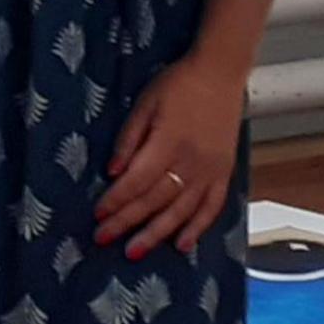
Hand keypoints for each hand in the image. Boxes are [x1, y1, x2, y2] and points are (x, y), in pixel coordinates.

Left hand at [98, 57, 243, 259]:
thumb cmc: (179, 83)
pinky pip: (212, 207)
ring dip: (157, 233)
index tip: (98, 214)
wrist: (221, 72)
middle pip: (155, 200)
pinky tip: (182, 245)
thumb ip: (129, 139)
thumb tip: (113, 172)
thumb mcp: (145, 103)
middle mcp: (191, 162)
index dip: (116, 200)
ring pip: (181, 211)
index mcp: (168, 142)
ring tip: (135, 251)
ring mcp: (210, 170)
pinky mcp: (225, 172)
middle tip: (104, 239)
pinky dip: (197, 228)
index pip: (137, 181)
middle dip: (127, 222)